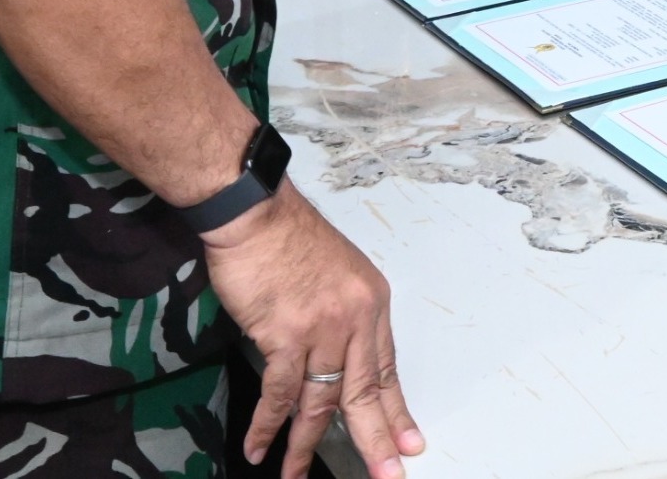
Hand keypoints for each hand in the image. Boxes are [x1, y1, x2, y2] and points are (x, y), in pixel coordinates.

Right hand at [203, 182, 424, 478]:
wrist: (257, 214)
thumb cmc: (290, 239)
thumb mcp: (337, 274)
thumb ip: (343, 319)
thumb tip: (337, 360)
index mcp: (371, 303)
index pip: (386, 368)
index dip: (395, 410)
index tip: (409, 443)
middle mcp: (354, 318)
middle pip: (365, 392)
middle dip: (375, 439)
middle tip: (387, 473)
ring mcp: (322, 328)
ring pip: (320, 400)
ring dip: (306, 444)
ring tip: (296, 475)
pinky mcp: (284, 335)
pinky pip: (279, 393)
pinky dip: (268, 424)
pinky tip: (261, 447)